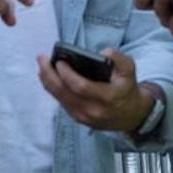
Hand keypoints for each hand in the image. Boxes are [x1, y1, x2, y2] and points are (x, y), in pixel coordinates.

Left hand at [37, 48, 153, 132]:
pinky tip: (48, 77)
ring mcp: (84, 117)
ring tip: (41, 65)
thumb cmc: (128, 89)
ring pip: (59, 98)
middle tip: (41, 59)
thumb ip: (118, 58)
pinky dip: (53, 89)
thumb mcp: (130, 70)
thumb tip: (101, 53)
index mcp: (107, 97)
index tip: (59, 61)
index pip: (81, 87)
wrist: (131, 115)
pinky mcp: (78, 119)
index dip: (67, 74)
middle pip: (64, 93)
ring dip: (47, 81)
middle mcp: (93, 110)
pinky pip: (61, 102)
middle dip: (49, 75)